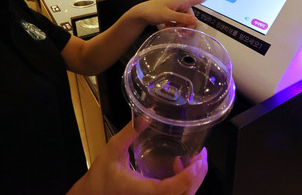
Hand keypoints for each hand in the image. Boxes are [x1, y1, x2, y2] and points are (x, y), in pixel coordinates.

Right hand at [68, 121, 207, 194]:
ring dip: (192, 180)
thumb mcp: (113, 150)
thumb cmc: (99, 178)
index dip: (190, 176)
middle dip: (198, 175)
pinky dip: (184, 185)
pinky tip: (178, 168)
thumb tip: (147, 115)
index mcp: (143, 192)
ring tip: (193, 159)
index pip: (173, 189)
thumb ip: (130, 132)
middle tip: (202, 155)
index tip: (199, 159)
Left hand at [131, 0, 222, 27]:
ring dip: (180, 28)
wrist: (140, 14)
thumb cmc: (152, 11)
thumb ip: (181, 19)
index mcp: (182, 1)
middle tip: (179, 33)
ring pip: (186, 22)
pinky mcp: (173, 16)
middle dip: (187, 26)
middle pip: (192, 17)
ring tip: (170, 30)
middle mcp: (181, 5)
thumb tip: (195, 22)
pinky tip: (167, 27)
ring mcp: (177, 11)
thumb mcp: (167, 15)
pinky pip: (180, 23)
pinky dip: (176, 27)